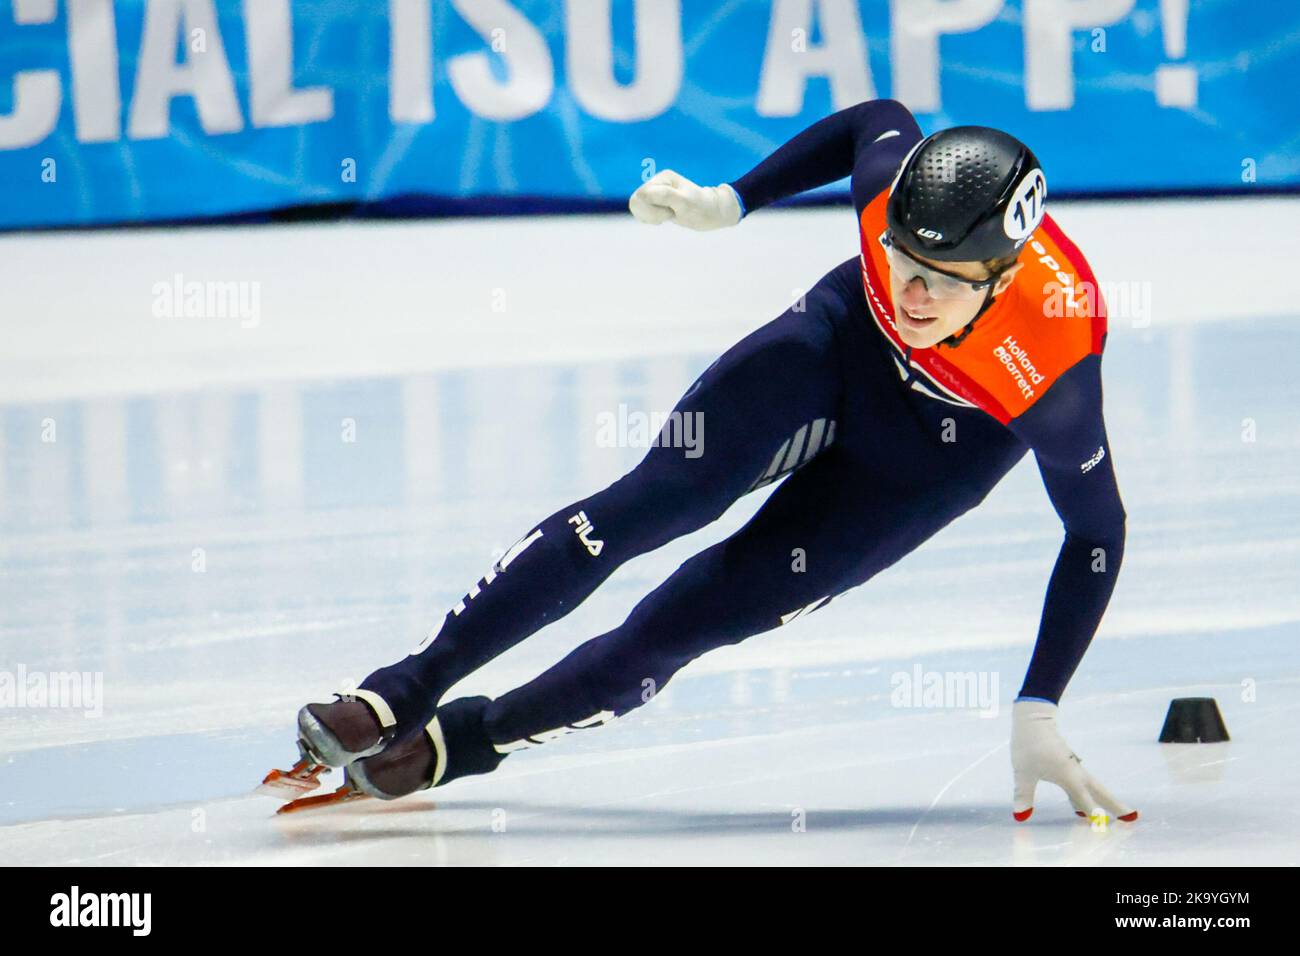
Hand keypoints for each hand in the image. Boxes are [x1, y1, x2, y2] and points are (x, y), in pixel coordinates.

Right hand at [628, 170, 742, 229]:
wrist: (713, 212)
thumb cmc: (702, 208)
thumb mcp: (685, 203)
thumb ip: (665, 196)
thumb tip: (643, 194)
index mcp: (663, 178)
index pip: (641, 196)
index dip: (653, 209)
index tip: (671, 211)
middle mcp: (657, 182)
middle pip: (636, 201)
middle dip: (651, 214)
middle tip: (670, 214)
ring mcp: (655, 192)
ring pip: (637, 207)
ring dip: (651, 216)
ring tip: (668, 215)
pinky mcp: (655, 202)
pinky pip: (641, 212)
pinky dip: (650, 219)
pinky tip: (664, 218)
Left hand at [1011, 699, 1136, 822]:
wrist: (1034, 720)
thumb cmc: (1028, 746)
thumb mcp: (1023, 773)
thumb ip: (1024, 795)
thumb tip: (1020, 817)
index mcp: (1069, 777)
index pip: (1085, 801)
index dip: (1094, 815)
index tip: (1105, 827)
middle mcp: (1076, 773)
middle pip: (1101, 793)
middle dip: (1116, 806)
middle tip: (1134, 818)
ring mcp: (1074, 768)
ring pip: (1093, 788)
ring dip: (1105, 801)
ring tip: (1117, 815)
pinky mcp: (1068, 764)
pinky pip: (1082, 784)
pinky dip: (1087, 796)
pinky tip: (1078, 806)